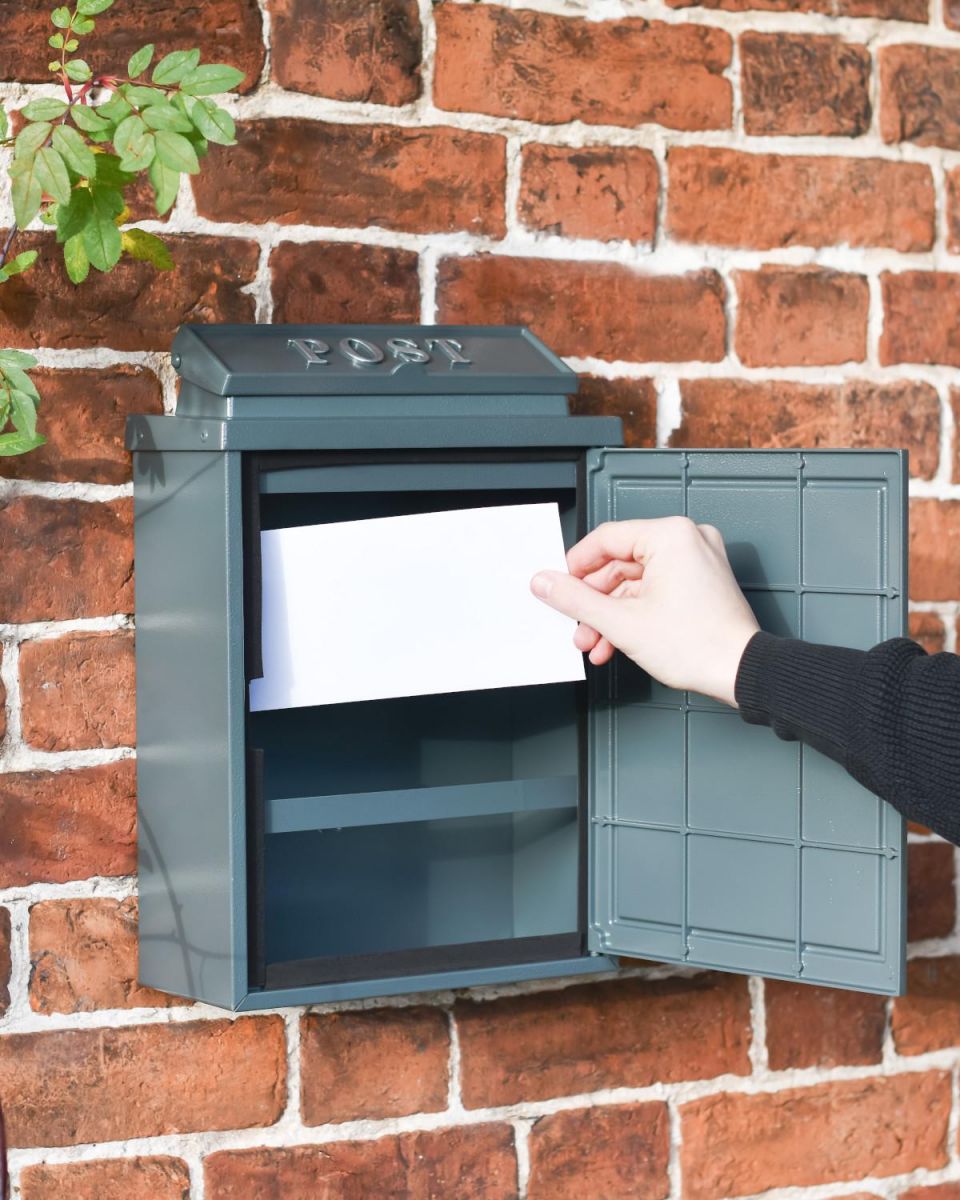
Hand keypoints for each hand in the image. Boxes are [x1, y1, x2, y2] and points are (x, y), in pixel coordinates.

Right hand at [531, 517, 759, 706]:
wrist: (741, 673)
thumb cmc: (699, 645)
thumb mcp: (621, 622)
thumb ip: (576, 600)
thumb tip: (546, 583)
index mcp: (670, 536)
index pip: (606, 539)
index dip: (575, 567)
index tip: (558, 587)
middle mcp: (686, 540)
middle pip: (619, 564)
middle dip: (594, 603)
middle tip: (576, 625)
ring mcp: (696, 561)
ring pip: (635, 583)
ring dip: (610, 615)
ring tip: (595, 643)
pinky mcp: (700, 582)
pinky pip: (654, 590)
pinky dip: (634, 614)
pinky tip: (615, 642)